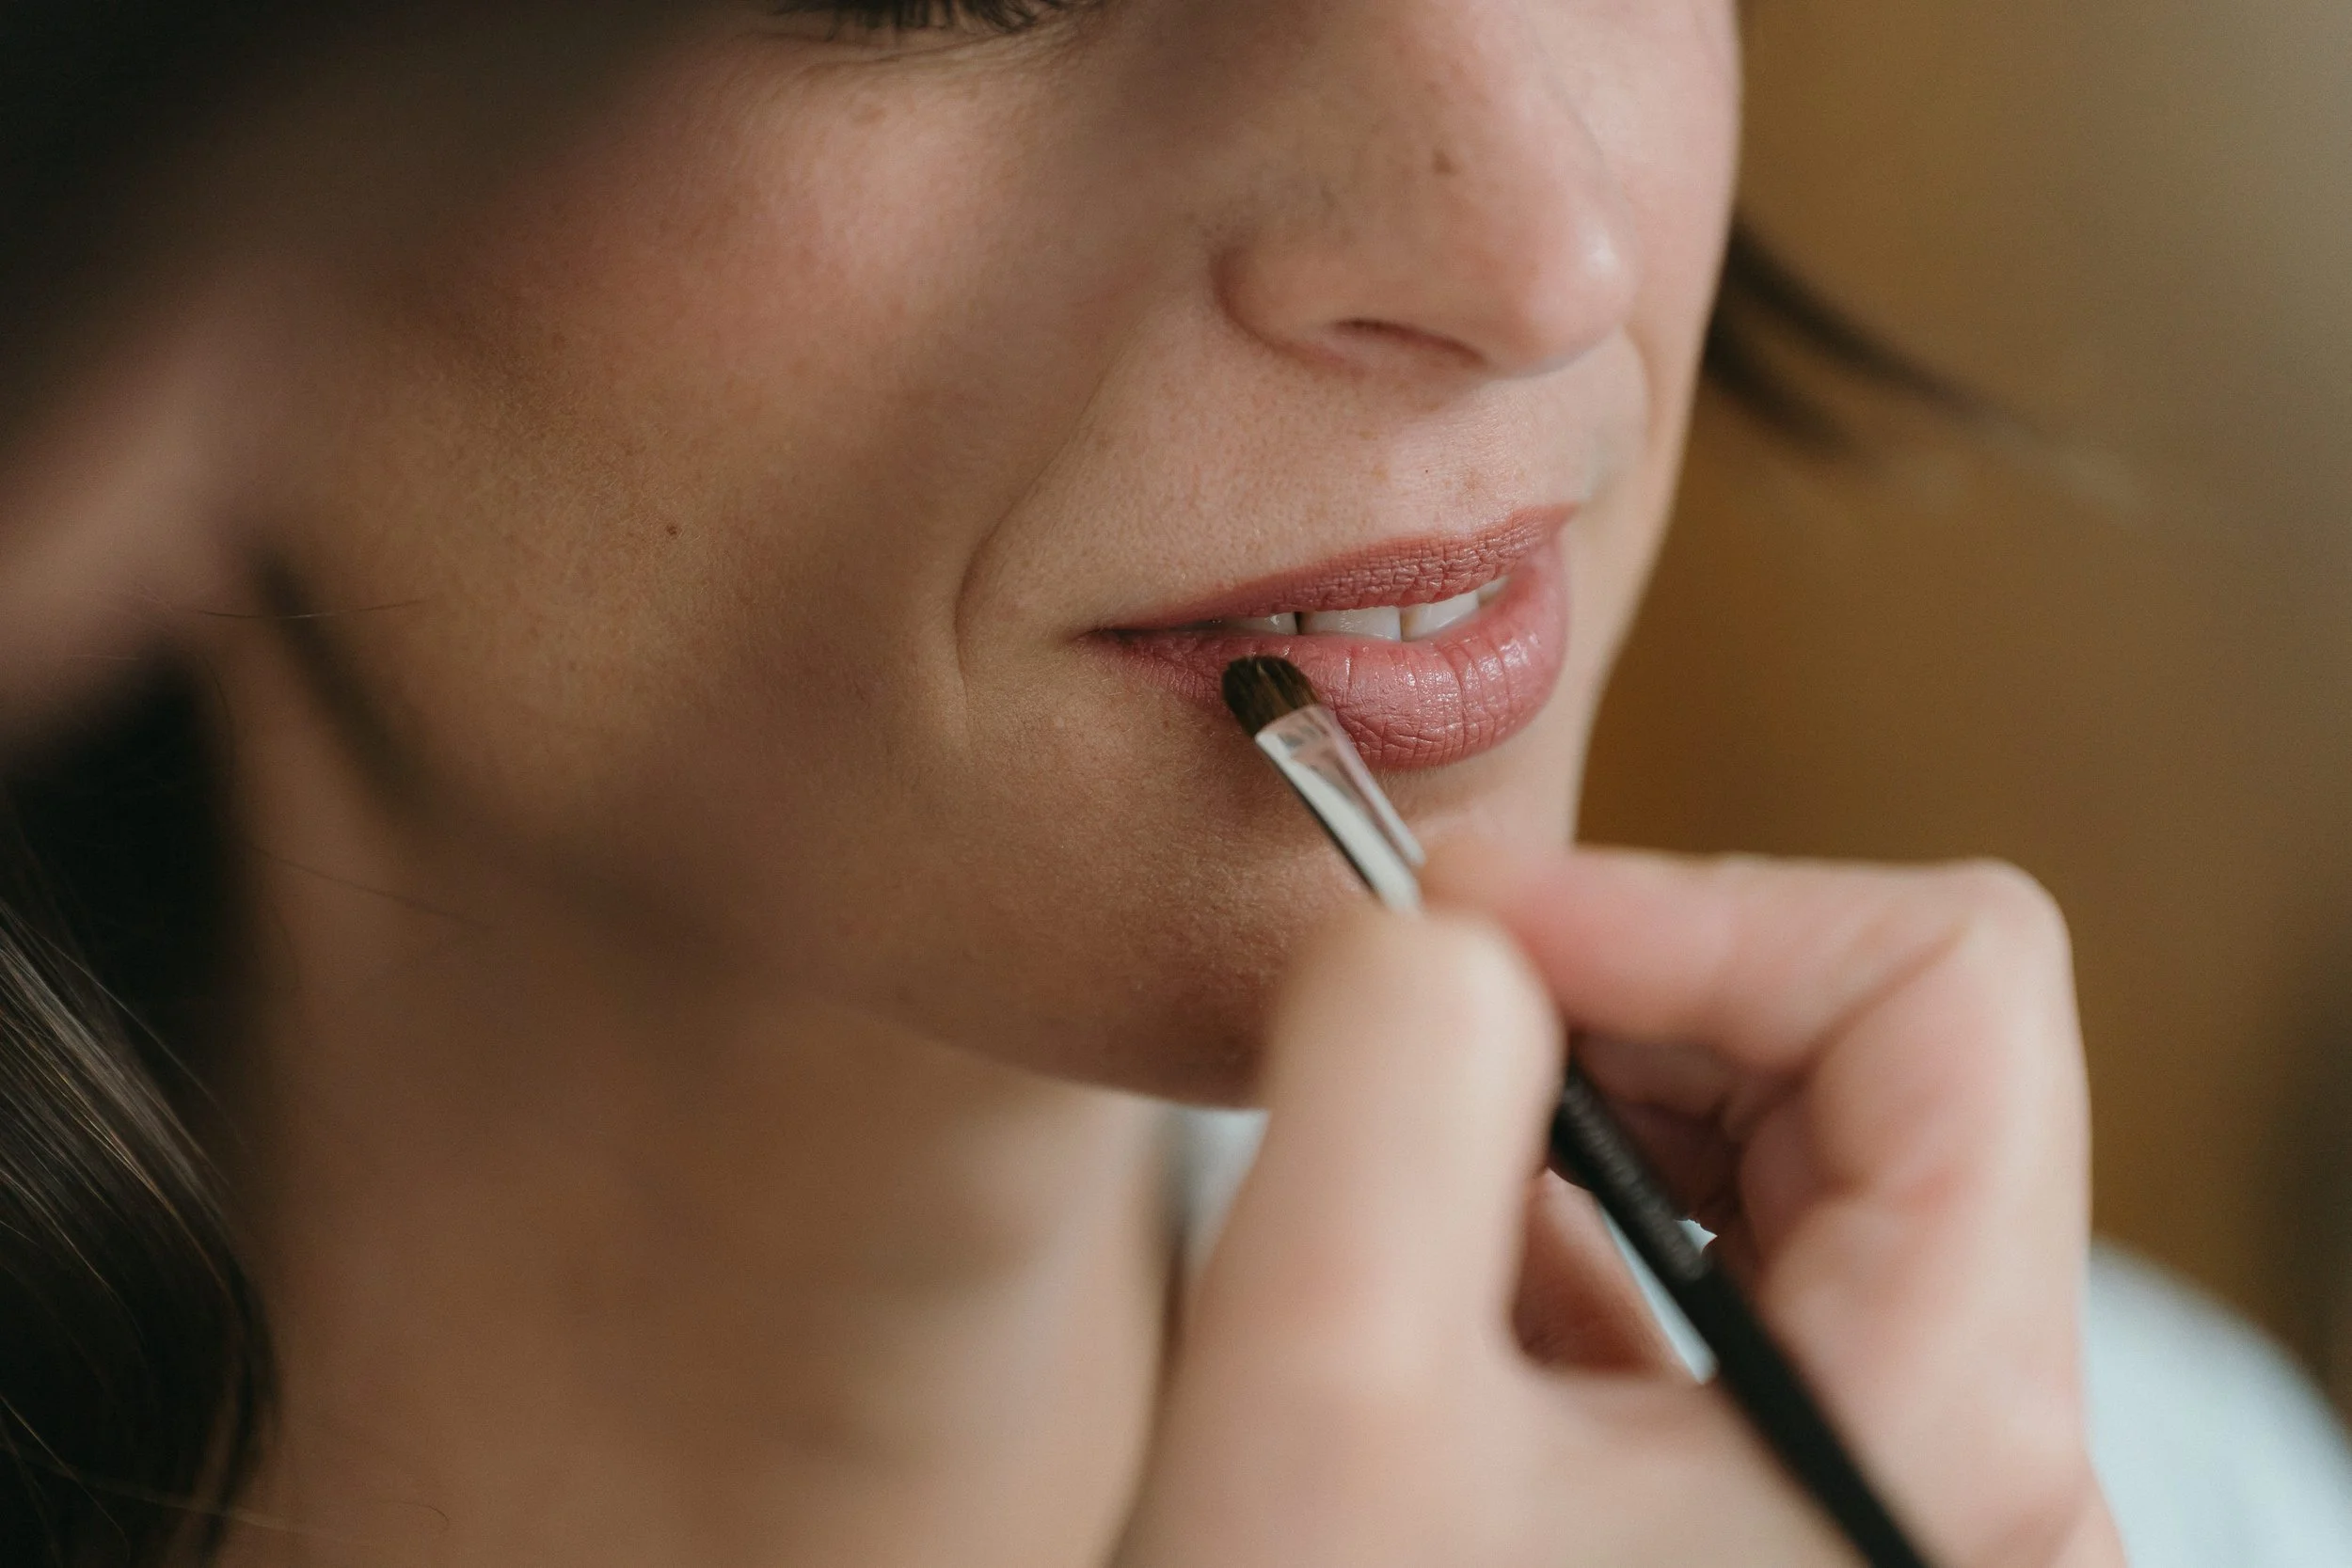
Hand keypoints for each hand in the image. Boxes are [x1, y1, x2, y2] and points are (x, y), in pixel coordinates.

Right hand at [1118, 841, 2125, 1566]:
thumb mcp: (1321, 1406)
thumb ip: (1385, 1092)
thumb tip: (1438, 932)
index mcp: (1955, 1442)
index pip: (1946, 990)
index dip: (1694, 907)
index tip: (1464, 926)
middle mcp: (1972, 1471)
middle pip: (1875, 1058)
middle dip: (1623, 993)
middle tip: (1408, 1009)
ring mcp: (1882, 1500)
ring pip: (1785, 1153)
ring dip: (1580, 1094)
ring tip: (1405, 1138)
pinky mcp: (1771, 1515)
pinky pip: (1713, 1274)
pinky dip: (1567, 1202)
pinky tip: (1436, 1242)